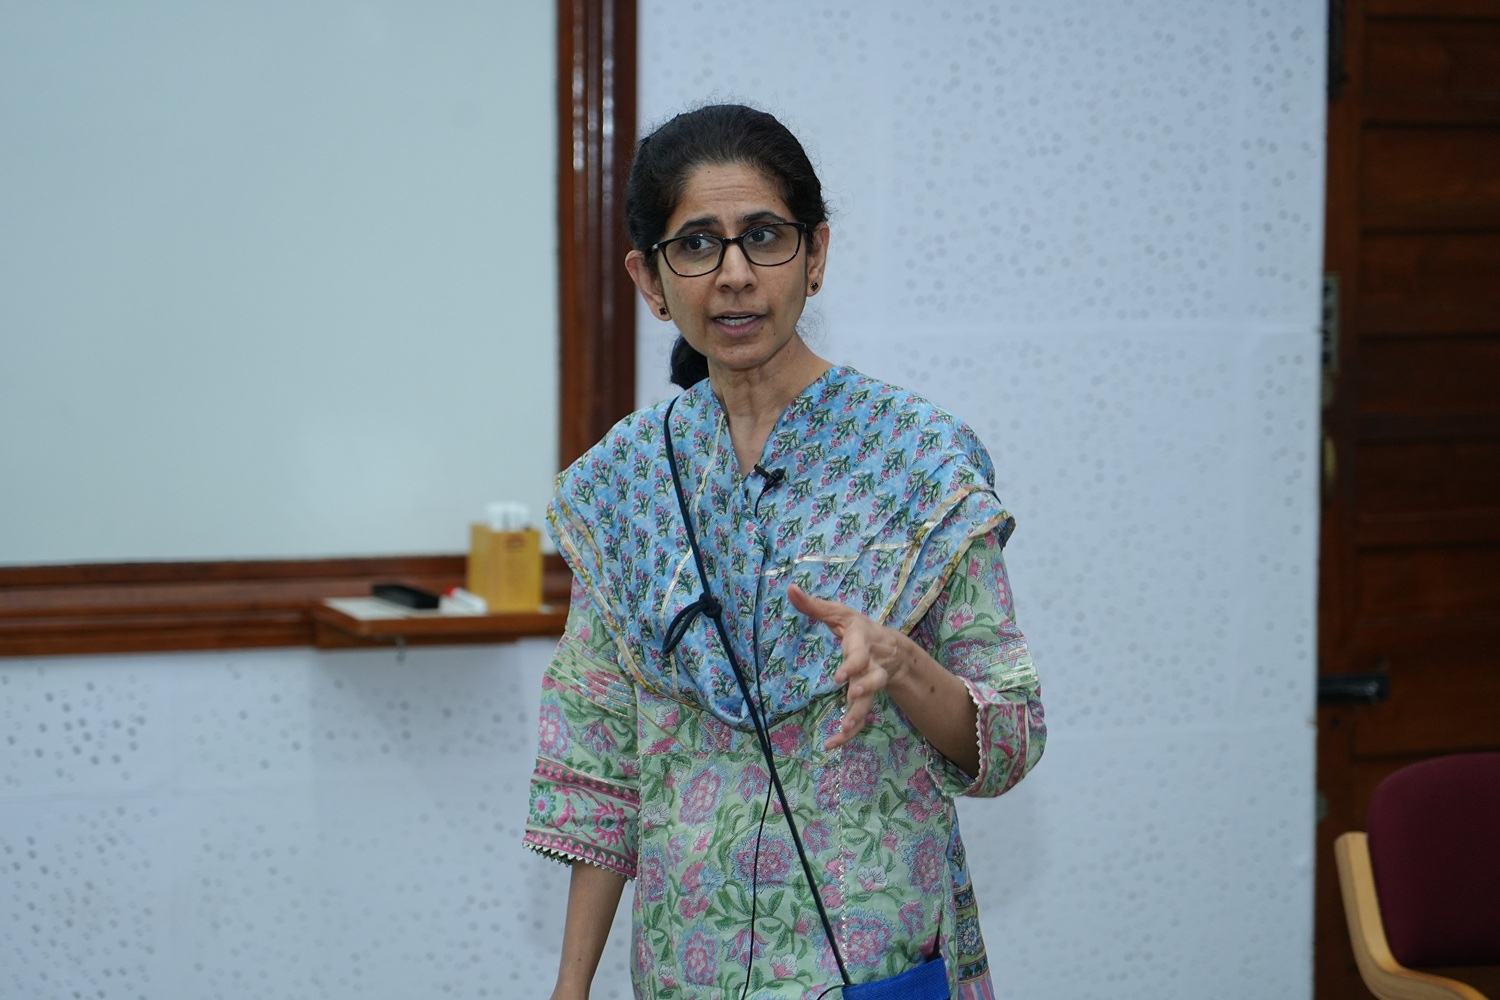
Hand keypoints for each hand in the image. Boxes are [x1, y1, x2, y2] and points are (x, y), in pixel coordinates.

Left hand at [786, 583, 910, 749]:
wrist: (892, 648)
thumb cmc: (859, 628)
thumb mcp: (839, 613)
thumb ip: (814, 605)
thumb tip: (789, 587)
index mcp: (863, 644)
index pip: (860, 654)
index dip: (852, 664)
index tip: (840, 676)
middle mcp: (871, 667)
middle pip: (873, 681)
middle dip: (864, 690)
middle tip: (851, 697)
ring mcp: (870, 686)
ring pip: (868, 704)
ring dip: (856, 717)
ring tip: (842, 729)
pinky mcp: (866, 700)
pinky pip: (860, 720)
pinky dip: (848, 734)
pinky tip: (831, 745)